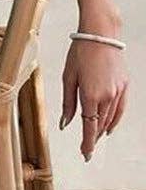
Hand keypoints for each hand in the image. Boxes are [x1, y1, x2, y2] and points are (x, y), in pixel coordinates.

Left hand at [60, 38, 128, 160]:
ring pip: (110, 118)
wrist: (100, 35)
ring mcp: (118, 91)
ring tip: (94, 139)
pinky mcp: (124, 85)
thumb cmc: (79, 53)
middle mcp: (107, 96)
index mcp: (90, 95)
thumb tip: (65, 123)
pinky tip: (109, 127)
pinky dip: (114, 120)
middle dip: (93, 138)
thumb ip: (68, 103)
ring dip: (102, 130)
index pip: (89, 127)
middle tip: (87, 150)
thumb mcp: (68, 77)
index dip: (87, 143)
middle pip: (100, 125)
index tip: (85, 155)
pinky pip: (120, 109)